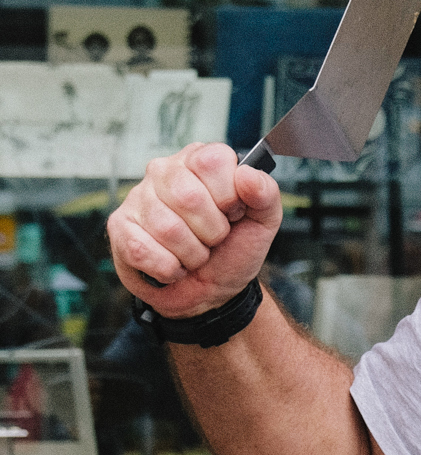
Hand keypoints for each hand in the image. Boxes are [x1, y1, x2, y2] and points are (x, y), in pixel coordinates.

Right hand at [107, 143, 282, 317]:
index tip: (233, 214)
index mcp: (200, 161)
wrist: (212, 293)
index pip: (213, 161)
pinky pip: (143, 250)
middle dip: (211, 231)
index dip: (229, 197)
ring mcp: (138, 197)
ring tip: (193, 253)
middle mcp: (165, 170)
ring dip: (191, 254)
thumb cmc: (232, 252)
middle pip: (188, 197)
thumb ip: (266, 194)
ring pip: (167, 229)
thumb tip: (248, 174)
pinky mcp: (120, 226)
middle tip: (212, 239)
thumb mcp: (262, 224)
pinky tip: (172, 265)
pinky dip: (168, 269)